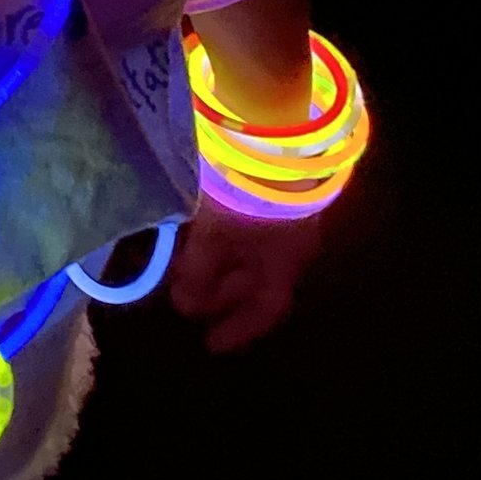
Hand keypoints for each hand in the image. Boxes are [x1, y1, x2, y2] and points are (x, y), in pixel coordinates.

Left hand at [165, 191, 328, 353]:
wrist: (275, 134)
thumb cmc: (245, 197)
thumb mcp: (214, 240)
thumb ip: (199, 277)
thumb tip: (186, 308)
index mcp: (286, 265)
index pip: (267, 310)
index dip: (240, 330)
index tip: (212, 345)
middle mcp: (294, 246)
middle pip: (260, 283)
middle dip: (225, 296)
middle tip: (194, 304)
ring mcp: (288, 215)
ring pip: (254, 254)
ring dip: (223, 267)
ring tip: (190, 267)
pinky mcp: (275, 189)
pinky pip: (251, 229)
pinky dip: (226, 240)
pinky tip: (204, 231)